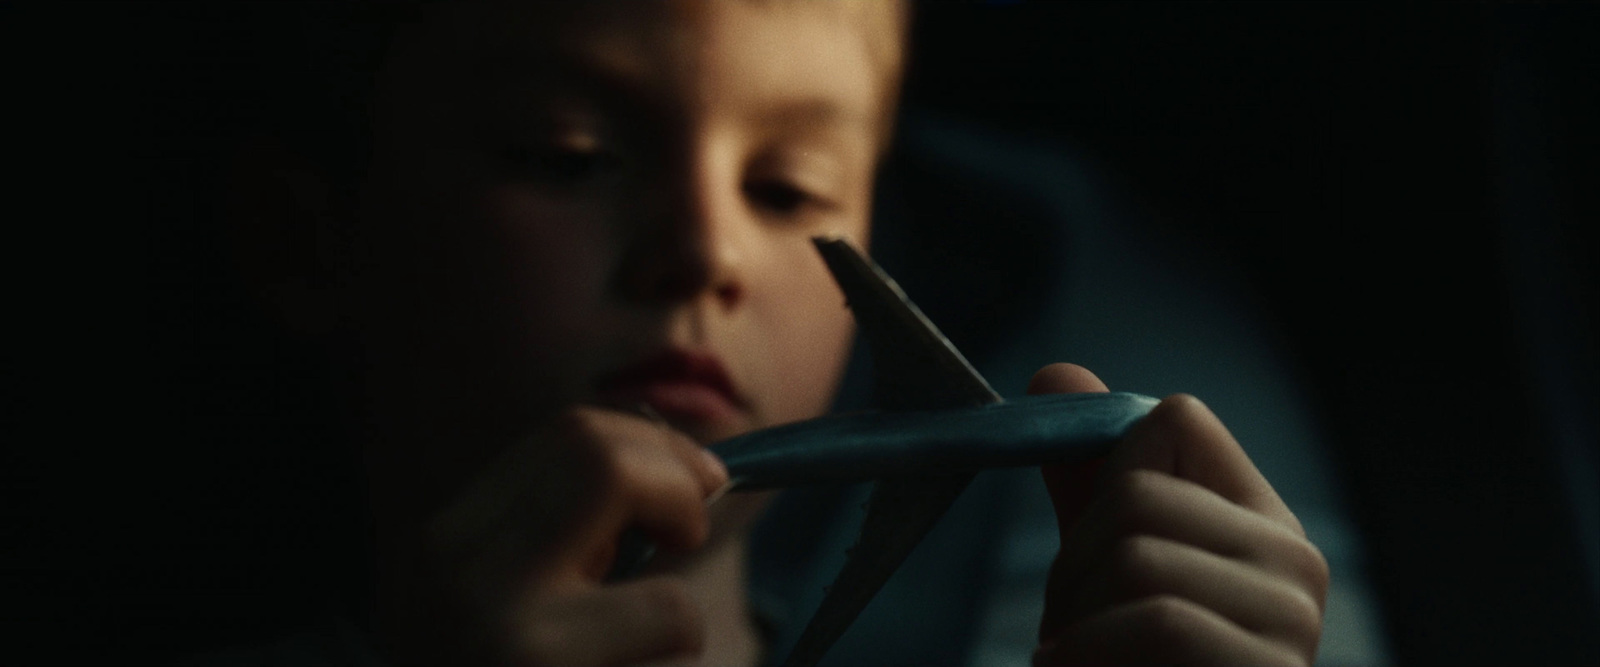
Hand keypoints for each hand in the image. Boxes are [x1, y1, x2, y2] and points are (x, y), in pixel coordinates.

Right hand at [394, 406, 728, 665]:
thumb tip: (685, 468)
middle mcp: (453, 572)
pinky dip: (678, 651)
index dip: (652, 448)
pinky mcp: (543, 666)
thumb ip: (567, 547)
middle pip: (597, 449)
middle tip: (694, 538)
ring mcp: (493, 624)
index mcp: (444, 550)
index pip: (564, 438)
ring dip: (677, 589)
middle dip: (678, 478)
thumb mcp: (510, 614)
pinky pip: (669, 621)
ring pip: (638, 520)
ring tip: (650, 639)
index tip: (695, 486)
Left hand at [1029, 364, 1328, 665]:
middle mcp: (1295, 564)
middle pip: (1138, 491)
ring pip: (1135, 551)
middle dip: (1070, 563)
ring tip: (1074, 659)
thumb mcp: (1102, 574)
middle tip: (1065, 628)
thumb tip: (1056, 372)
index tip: (1088, 546)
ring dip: (1071, 616)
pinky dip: (1088, 647)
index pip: (1176, 419)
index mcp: (1261, 525)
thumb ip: (1088, 483)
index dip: (1104, 472)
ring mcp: (1292, 622)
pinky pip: (1156, 617)